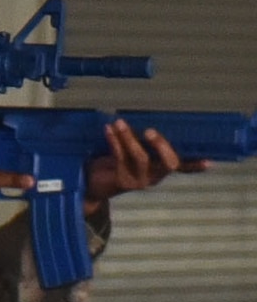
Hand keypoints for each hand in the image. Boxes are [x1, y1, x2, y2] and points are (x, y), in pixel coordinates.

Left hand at [83, 119, 208, 210]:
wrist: (92, 184)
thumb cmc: (115, 162)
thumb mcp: (131, 151)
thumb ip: (142, 141)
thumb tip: (147, 117)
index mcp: (161, 169)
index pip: (184, 167)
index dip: (195, 165)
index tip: (209, 162)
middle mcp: (155, 177)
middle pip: (168, 163)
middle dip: (161, 145)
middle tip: (150, 130)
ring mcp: (140, 181)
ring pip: (141, 158)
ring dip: (129, 138)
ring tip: (119, 122)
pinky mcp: (122, 182)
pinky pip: (120, 158)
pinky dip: (114, 141)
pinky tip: (109, 130)